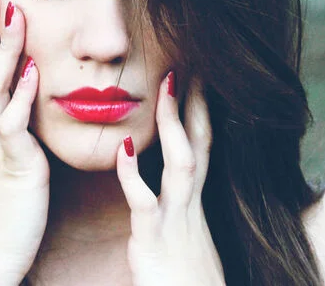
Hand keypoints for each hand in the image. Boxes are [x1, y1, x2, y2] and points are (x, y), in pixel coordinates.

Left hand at [116, 73, 224, 285]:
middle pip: (200, 143)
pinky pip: (145, 204)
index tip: (197, 75)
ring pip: (181, 164)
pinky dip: (134, 174)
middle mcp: (191, 206)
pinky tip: (123, 148)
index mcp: (194, 203)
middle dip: (197, 103)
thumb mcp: (188, 240)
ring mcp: (176, 221)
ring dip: (174, 125)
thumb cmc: (187, 282)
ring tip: (166, 87)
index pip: (201, 146)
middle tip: (189, 61)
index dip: (201, 110)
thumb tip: (172, 190)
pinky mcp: (155, 242)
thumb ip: (178, 211)